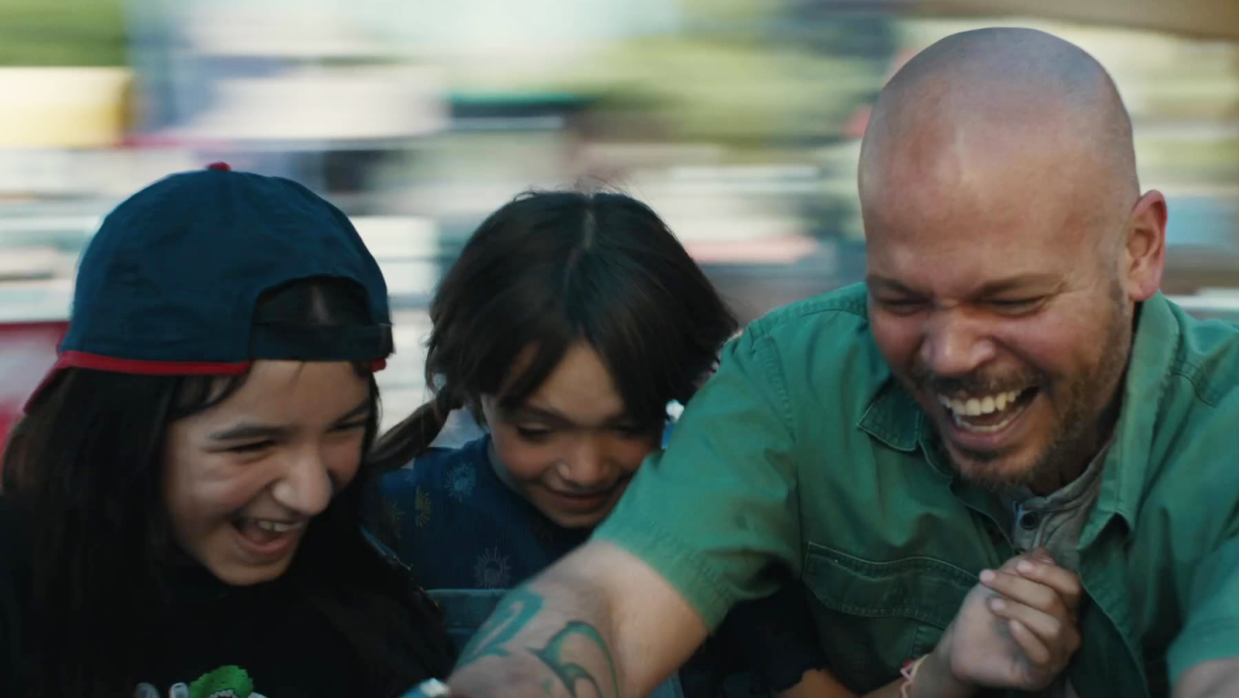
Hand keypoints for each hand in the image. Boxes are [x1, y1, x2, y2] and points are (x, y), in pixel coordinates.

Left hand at [926, 549, 1081, 692]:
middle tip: (988, 579)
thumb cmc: (987, 609)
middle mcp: (1067, 631)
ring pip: (1052, 628)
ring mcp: (1057, 655)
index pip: (1072, 586)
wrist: (962, 643)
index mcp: (1063, 606)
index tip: (1019, 566)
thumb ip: (1020, 567)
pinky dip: (1027, 637)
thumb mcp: (999, 581)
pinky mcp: (1041, 675)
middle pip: (1056, 603)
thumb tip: (1044, 553)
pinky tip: (1010, 626)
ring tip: (993, 604)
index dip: (1048, 573)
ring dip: (1019, 610)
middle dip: (1020, 587)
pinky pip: (1043, 656)